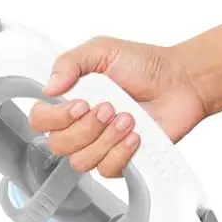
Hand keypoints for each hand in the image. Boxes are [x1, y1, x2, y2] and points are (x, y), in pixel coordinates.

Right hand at [29, 36, 206, 177]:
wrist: (181, 82)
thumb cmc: (143, 65)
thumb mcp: (102, 50)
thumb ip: (70, 62)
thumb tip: (48, 88)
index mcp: (70, 101)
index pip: (40, 120)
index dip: (55, 118)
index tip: (80, 103)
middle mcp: (80, 126)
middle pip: (58, 145)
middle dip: (86, 127)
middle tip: (109, 107)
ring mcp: (99, 146)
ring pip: (81, 161)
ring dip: (105, 139)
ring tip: (127, 118)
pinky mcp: (120, 161)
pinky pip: (106, 170)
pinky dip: (121, 153)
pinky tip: (135, 135)